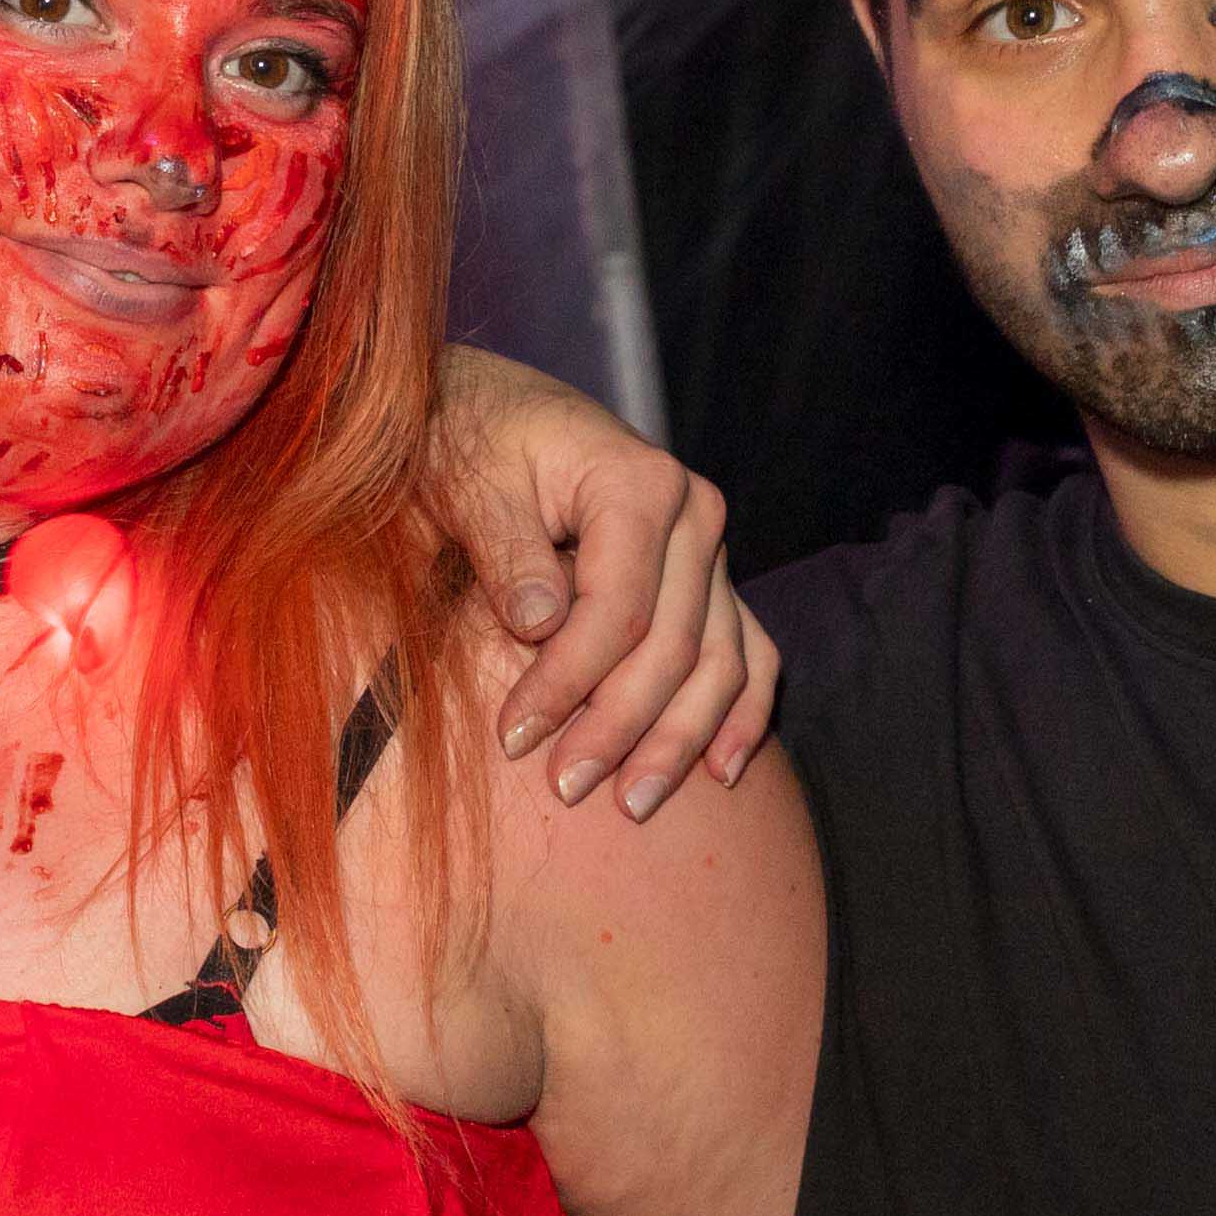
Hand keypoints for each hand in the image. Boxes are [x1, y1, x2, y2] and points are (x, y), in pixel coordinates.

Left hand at [429, 348, 778, 817]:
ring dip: (680, 740)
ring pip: (720, 661)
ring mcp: (708, 550)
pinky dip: (741, 711)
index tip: (515, 738)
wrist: (489, 411)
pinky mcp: (706, 579)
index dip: (568, 682)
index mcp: (638, 483)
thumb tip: (540, 621)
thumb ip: (506, 548)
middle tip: (565, 788)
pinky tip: (721, 771)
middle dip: (619, 727)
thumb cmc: (467, 442)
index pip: (618, 609)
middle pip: (674, 646)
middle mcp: (693, 515)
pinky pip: (748, 651)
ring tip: (635, 804)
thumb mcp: (469, 481)